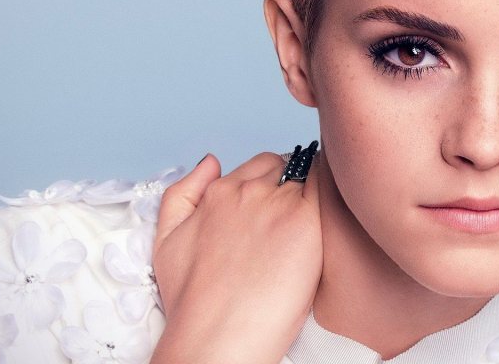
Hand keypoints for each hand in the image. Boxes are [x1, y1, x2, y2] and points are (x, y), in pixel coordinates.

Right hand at [150, 151, 322, 363]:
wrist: (217, 337)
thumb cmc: (193, 302)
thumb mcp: (165, 239)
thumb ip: (183, 192)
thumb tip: (211, 161)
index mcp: (219, 193)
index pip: (260, 167)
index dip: (272, 185)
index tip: (278, 208)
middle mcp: (248, 191)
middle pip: (285, 166)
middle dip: (293, 183)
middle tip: (299, 218)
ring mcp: (278, 203)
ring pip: (309, 176)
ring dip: (315, 191)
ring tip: (319, 224)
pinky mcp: (305, 221)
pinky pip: (326, 192)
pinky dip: (331, 200)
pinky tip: (333, 223)